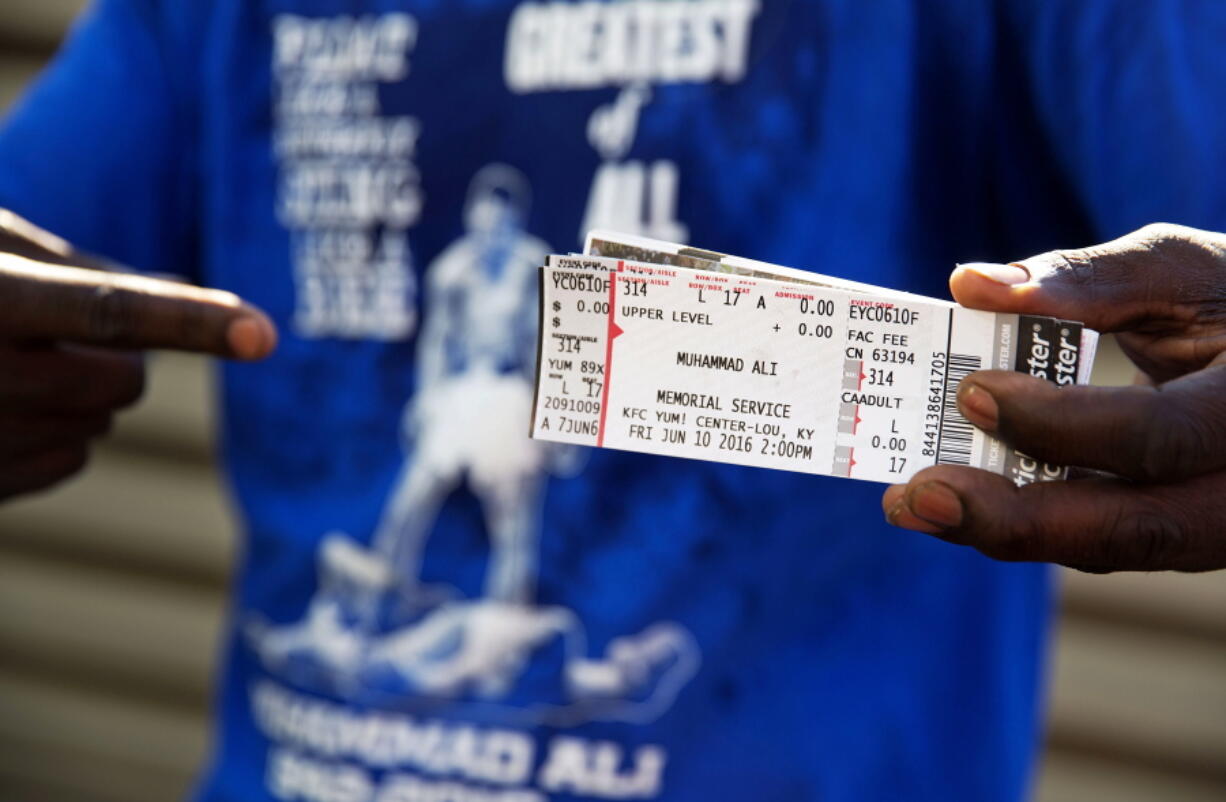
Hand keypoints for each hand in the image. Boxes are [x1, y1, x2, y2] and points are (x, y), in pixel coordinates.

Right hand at [0, 212, 276, 499]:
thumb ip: (74, 265)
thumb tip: (184, 289)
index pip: (107, 309)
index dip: (190, 320)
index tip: (265, 332)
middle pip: (122, 382)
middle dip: (117, 359)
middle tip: (58, 334)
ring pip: (95, 429)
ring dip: (82, 399)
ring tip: (4, 367)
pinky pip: (61, 464)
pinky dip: (55, 437)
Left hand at [882, 223, 1225, 571]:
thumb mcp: (1177, 272)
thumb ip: (1082, 281)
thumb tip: (971, 284)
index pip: (1159, 438)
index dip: (1063, 425)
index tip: (974, 392)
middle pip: (1133, 528)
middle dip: (1015, 519)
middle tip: (920, 496)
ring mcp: (1214, 521)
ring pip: (1109, 546)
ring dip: (1002, 530)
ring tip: (912, 504)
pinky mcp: (1174, 528)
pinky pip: (1099, 537)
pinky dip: (1025, 519)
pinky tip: (954, 499)